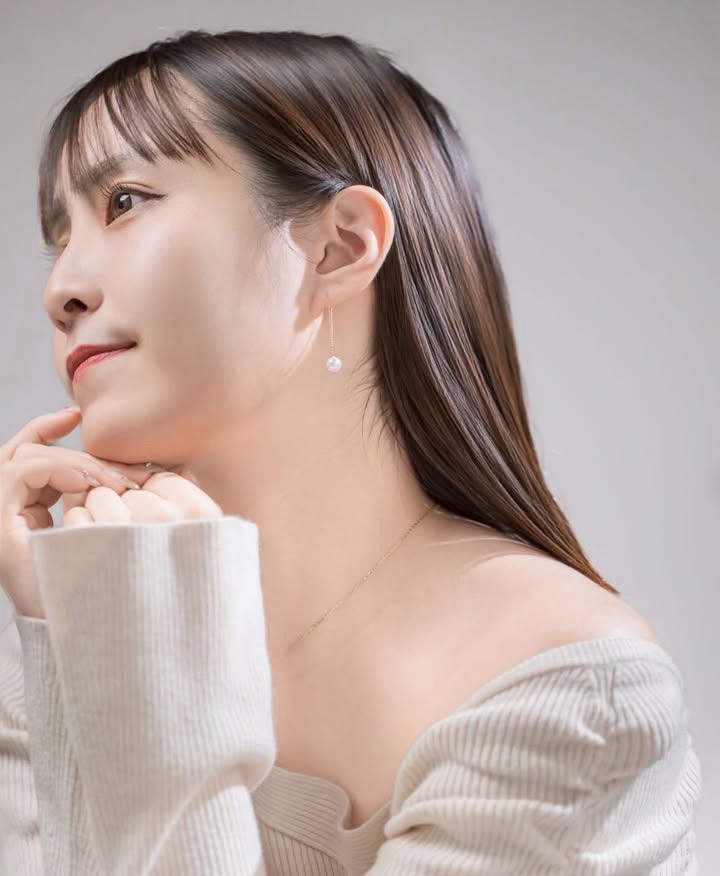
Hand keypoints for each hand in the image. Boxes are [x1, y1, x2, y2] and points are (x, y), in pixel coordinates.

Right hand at [0, 408, 206, 619]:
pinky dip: (59, 468)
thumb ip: (108, 500)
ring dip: (78, 462)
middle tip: (127, 472)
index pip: (27, 455)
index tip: (76, 414)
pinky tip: (91, 485)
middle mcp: (7, 509)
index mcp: (26, 509)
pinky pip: (23, 471)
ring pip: (28, 456)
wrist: (87, 628)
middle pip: (25, 449)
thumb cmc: (102, 583)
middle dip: (80, 450)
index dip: (47, 427)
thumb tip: (156, 470)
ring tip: (116, 485)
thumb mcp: (109, 529)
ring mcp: (0, 514)